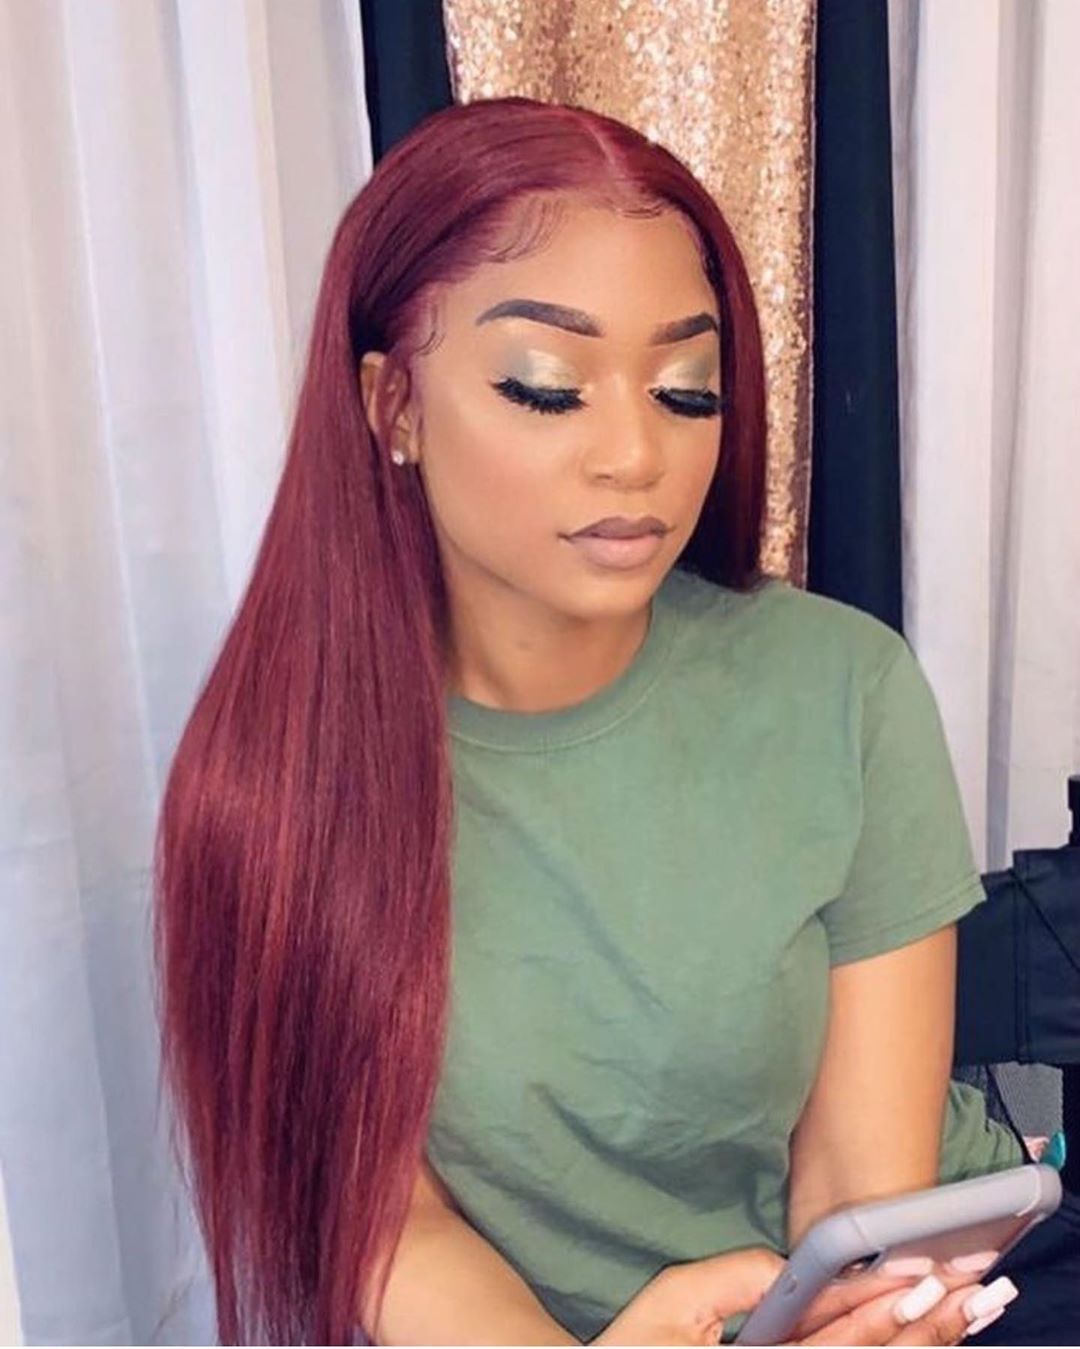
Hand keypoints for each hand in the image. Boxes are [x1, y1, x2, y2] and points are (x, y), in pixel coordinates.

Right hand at [589, 1247, 1018, 1345]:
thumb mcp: (670, 1304)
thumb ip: (730, 1280)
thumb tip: (787, 1268)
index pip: (831, 1342)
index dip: (877, 1309)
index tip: (921, 1280)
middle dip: (922, 1331)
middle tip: (971, 1294)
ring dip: (919, 1347)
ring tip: (964, 1313)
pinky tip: (923, 1337)